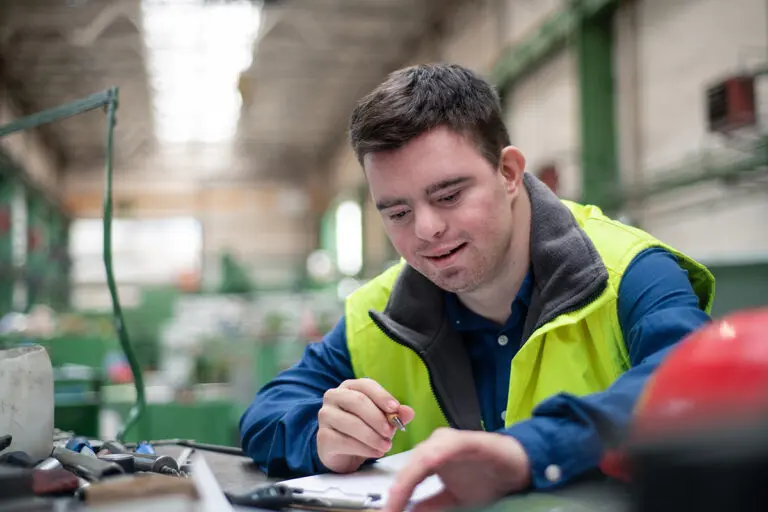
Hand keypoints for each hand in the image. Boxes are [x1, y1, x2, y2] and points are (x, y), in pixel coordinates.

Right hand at [317, 378, 414, 472]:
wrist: (343, 453)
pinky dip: (364, 448)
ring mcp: (326, 416)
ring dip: (372, 436)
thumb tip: (409, 412)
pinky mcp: (323, 437)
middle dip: (378, 418)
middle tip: (391, 432)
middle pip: (358, 401)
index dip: (382, 396)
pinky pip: (345, 441)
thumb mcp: (382, 420)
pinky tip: (375, 452)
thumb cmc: (363, 429)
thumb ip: (395, 415)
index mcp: (349, 387)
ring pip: (351, 423)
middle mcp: (334, 397)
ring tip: (387, 446)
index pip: (366, 385)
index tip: (395, 408)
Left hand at [384, 428, 530, 511]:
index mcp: (430, 457)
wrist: (519, 468)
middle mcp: (436, 445)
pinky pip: (447, 447)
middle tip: (390, 510)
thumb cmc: (487, 478)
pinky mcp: (468, 440)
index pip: (406, 476)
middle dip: (398, 489)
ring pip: (422, 456)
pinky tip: (427, 465)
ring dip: (409, 478)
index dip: (395, 496)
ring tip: (398, 497)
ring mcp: (451, 441)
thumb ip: (431, 504)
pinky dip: (434, 456)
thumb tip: (406, 511)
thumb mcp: (454, 499)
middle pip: (410, 466)